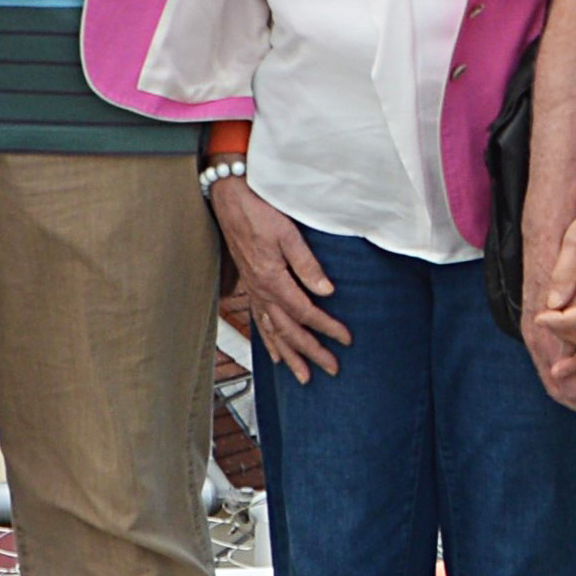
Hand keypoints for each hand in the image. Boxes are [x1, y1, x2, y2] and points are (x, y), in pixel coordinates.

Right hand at [210, 173, 342, 376]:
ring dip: (289, 355)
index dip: (327, 328)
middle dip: (311, 352)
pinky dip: (269, 341)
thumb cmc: (259, 210)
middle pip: (289, 330)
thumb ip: (307, 264)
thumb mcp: (288, 233)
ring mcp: (253, 290)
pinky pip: (259, 322)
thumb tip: (326, 291)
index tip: (346, 340)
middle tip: (332, 369)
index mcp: (272, 279)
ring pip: (272, 332)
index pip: (305, 312)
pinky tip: (276, 355)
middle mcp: (261, 291)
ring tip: (304, 376)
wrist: (229, 199)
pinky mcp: (249, 285)